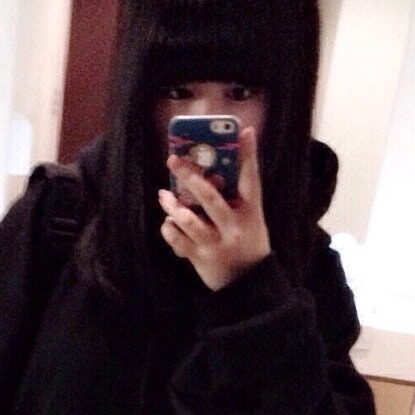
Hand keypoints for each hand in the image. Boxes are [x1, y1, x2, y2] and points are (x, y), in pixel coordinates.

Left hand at [157, 127, 270, 290]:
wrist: (247, 283)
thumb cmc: (247, 241)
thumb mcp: (250, 218)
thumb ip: (234, 197)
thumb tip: (212, 169)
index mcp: (251, 212)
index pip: (251, 179)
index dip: (249, 154)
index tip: (244, 131)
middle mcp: (233, 227)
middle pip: (210, 198)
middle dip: (190, 177)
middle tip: (173, 160)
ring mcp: (216, 245)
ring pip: (188, 220)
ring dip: (172, 205)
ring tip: (163, 195)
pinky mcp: (200, 259)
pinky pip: (178, 240)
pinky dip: (169, 229)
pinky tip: (168, 221)